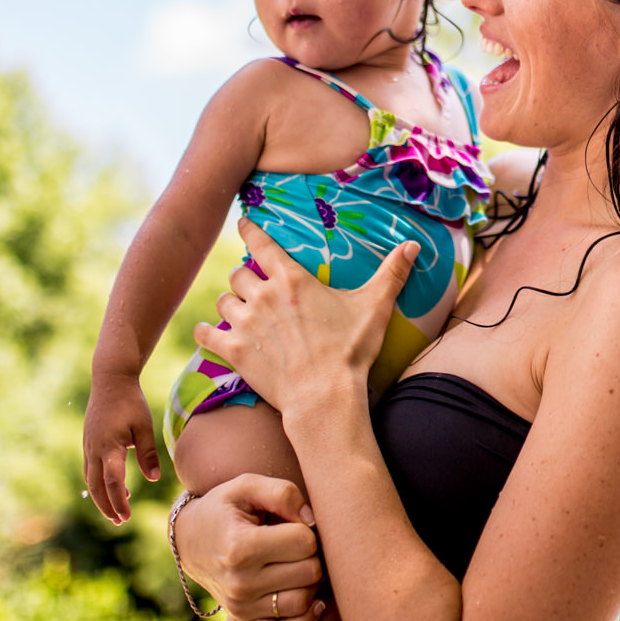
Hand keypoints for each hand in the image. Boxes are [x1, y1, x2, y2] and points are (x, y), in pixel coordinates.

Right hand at [82, 371, 160, 524]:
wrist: (110, 381)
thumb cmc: (130, 403)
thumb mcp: (143, 426)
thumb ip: (148, 453)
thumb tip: (153, 479)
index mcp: (109, 447)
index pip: (112, 482)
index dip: (118, 501)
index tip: (126, 517)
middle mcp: (94, 450)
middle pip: (97, 487)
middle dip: (107, 506)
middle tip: (119, 522)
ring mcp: (89, 447)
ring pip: (91, 480)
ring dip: (102, 497)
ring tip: (117, 511)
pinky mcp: (89, 444)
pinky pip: (91, 469)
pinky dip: (100, 483)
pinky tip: (114, 486)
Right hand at [174, 473, 328, 620]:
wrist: (190, 541)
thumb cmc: (224, 509)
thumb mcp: (246, 486)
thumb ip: (283, 493)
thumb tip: (312, 521)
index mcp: (241, 547)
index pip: (304, 542)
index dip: (307, 528)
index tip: (293, 523)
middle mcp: (240, 583)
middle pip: (310, 572)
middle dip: (313, 553)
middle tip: (298, 543)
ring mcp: (242, 608)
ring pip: (304, 602)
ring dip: (311, 582)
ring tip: (298, 564)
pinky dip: (306, 619)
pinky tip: (310, 599)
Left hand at [192, 218, 414, 417]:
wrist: (324, 397)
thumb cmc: (349, 351)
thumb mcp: (374, 308)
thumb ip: (392, 274)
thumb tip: (414, 247)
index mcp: (291, 280)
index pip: (261, 243)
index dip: (249, 229)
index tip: (242, 223)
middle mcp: (263, 296)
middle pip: (239, 273)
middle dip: (245, 276)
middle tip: (252, 283)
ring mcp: (245, 324)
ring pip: (223, 300)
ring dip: (230, 302)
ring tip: (238, 309)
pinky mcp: (234, 351)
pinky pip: (206, 334)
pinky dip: (205, 332)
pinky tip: (207, 332)